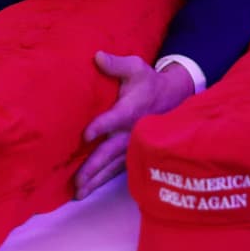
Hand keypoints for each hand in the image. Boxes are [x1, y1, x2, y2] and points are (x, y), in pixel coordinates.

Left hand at [73, 52, 194, 199]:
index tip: (87, 134)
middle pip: (110, 152)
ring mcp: (132, 146)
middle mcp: (131, 132)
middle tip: (77, 182)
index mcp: (130, 110)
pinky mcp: (132, 153)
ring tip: (78, 194)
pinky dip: (103, 181)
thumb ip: (116, 64)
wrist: (172, 98)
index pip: (114, 119)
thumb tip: (97, 56)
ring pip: (112, 167)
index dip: (102, 125)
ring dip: (96, 180)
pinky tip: (89, 190)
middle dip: (93, 167)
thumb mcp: (136, 67)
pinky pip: (117, 170)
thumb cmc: (148, 82)